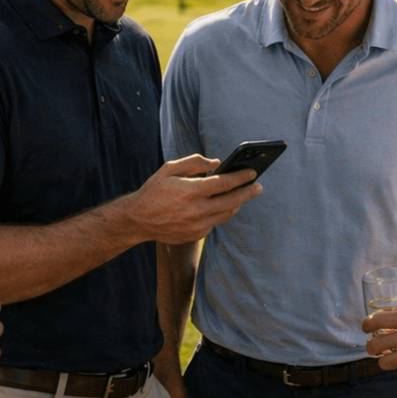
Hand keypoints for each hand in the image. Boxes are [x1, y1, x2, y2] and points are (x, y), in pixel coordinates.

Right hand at [124, 154, 261, 244]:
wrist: (138, 220)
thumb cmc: (154, 190)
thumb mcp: (169, 169)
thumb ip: (194, 162)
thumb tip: (217, 162)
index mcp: (191, 191)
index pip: (225, 182)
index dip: (241, 177)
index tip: (253, 172)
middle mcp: (197, 210)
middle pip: (232, 201)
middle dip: (248, 192)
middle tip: (258, 186)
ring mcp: (198, 225)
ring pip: (226, 214)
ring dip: (237, 204)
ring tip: (242, 195)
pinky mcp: (196, 234)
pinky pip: (215, 222)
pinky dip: (220, 213)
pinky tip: (223, 205)